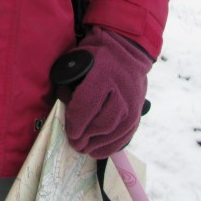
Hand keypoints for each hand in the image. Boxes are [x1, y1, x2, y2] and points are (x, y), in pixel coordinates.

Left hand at [63, 27, 152, 158]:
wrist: (129, 51)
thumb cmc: (98, 53)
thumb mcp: (79, 56)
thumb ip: (69, 76)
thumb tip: (62, 99)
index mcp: (104, 72)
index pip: (88, 103)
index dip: (76, 120)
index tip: (69, 130)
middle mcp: (122, 90)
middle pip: (102, 122)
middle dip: (85, 136)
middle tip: (73, 142)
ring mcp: (133, 103)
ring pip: (114, 131)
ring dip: (97, 144)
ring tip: (83, 148)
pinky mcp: (138, 113)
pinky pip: (125, 135)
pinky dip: (111, 146)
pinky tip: (98, 150)